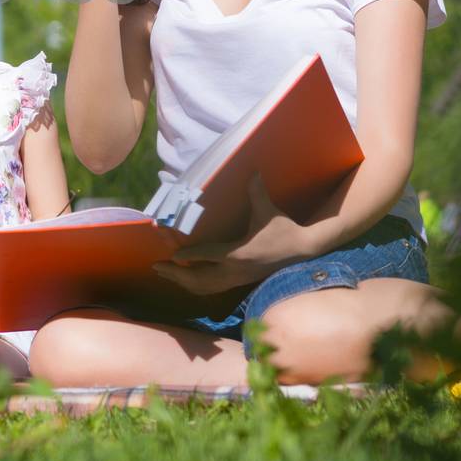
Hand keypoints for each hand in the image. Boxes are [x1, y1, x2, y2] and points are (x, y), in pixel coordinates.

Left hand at [153, 174, 312, 294]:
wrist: (303, 252)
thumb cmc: (284, 230)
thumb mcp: (268, 211)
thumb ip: (257, 193)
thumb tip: (253, 171)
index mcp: (239, 253)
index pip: (208, 255)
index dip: (189, 255)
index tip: (173, 254)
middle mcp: (235, 270)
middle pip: (199, 278)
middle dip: (176, 274)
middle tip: (157, 266)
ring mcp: (237, 280)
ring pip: (204, 287)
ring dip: (183, 282)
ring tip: (165, 273)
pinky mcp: (240, 282)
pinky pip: (213, 289)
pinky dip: (196, 286)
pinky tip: (185, 280)